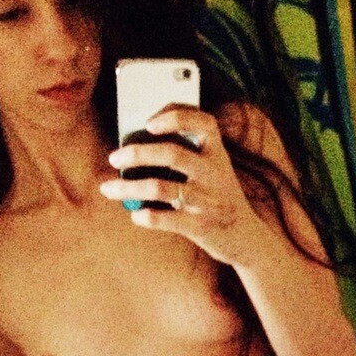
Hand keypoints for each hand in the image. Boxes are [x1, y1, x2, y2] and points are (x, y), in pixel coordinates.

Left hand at [98, 105, 263, 267]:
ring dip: (128, 188)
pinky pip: (165, 219)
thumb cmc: (218, 198)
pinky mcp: (201, 226)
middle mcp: (214, 174)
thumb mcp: (214, 171)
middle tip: (114, 158)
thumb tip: (134, 149)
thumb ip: (187, 156)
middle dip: (137, 153)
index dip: (175, 117)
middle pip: (172, 154)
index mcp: (217, 154)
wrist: (247, 238)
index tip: (149, 124)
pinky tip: (136, 215)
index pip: (203, 123)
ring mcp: (208, 201)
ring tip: (108, 189)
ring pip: (159, 188)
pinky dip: (145, 216)